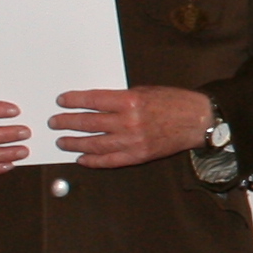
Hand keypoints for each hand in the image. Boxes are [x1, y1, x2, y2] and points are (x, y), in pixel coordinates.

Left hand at [51, 84, 210, 169]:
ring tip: (63, 142)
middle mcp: (129, 122)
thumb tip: (96, 104)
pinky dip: (93, 161)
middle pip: (89, 123)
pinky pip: (110, 161)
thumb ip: (121, 98)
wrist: (197, 121)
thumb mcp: (145, 91)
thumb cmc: (174, 102)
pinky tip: (82, 159)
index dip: (74, 101)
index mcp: (130, 101)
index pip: (93, 100)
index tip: (62, 101)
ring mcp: (133, 141)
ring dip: (75, 143)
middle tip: (55, 122)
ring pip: (95, 144)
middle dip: (68, 122)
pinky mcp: (138, 156)